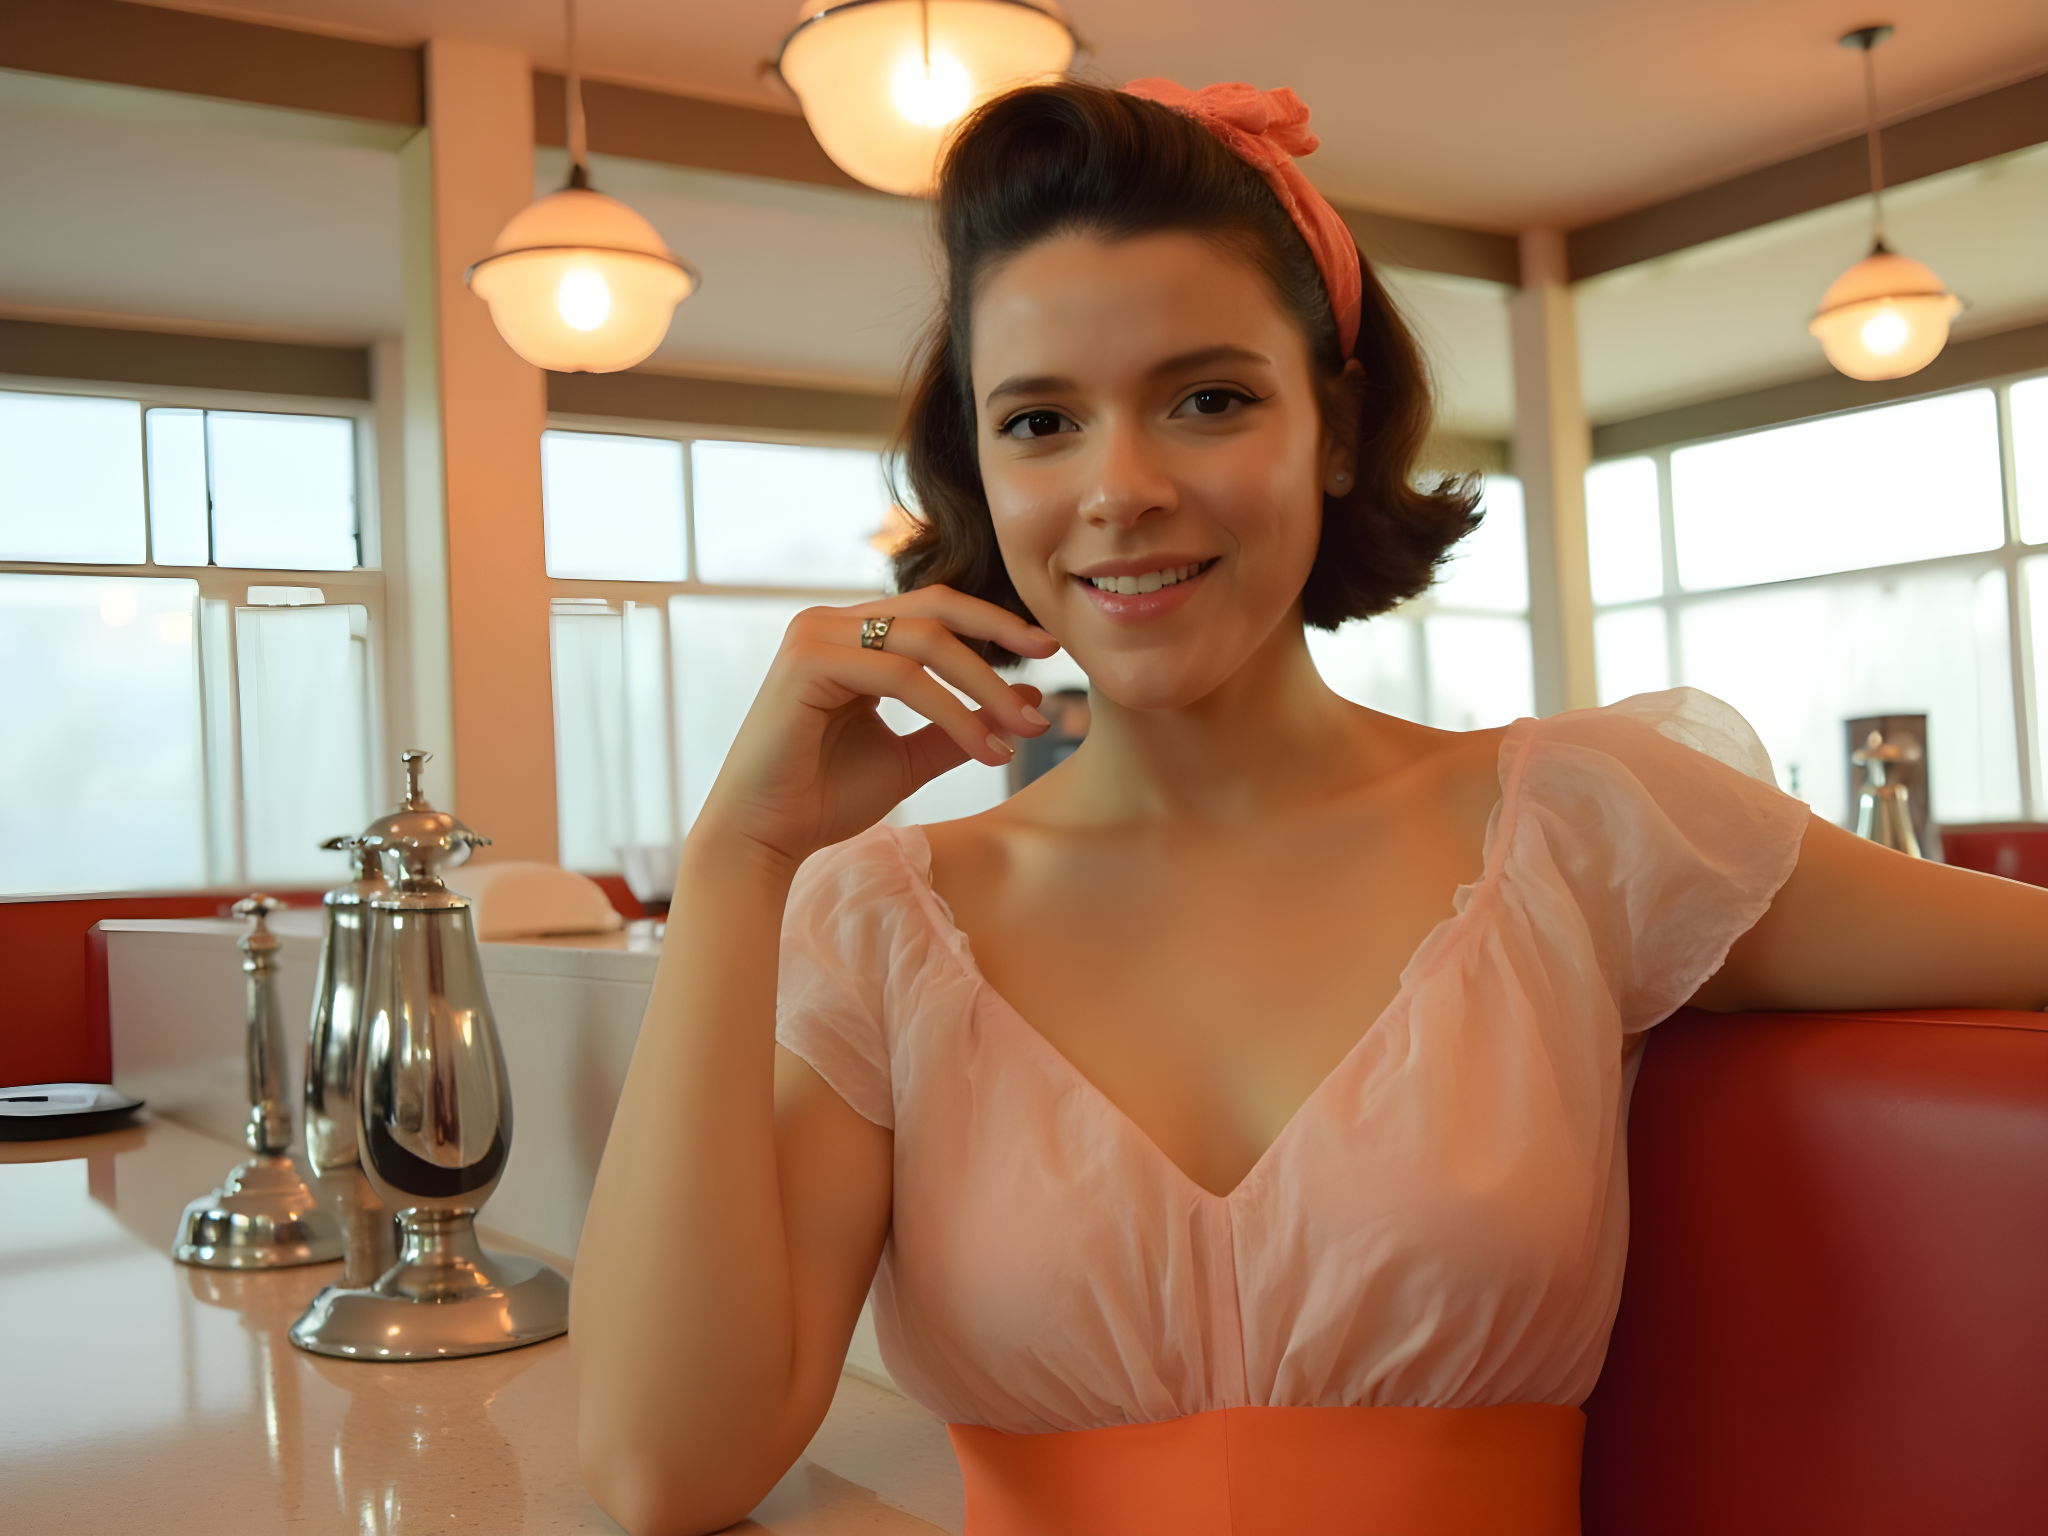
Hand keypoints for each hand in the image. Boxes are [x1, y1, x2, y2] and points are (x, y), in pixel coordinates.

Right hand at [694, 586, 1060, 868]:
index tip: (1048, 651)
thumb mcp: (909, 758)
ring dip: (984, 687)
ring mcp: (813, 636)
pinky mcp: (805, 662)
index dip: (994, 624)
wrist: (764, 838)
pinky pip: (901, 676)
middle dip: (1000, 637)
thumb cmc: (823, 800)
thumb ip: (959, 725)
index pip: (934, 610)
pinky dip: (952, 710)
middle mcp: (828, 624)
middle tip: (1053, 664)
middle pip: (936, 609)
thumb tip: (1029, 700)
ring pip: (924, 642)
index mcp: (849, 636)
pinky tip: (984, 746)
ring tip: (1022, 730)